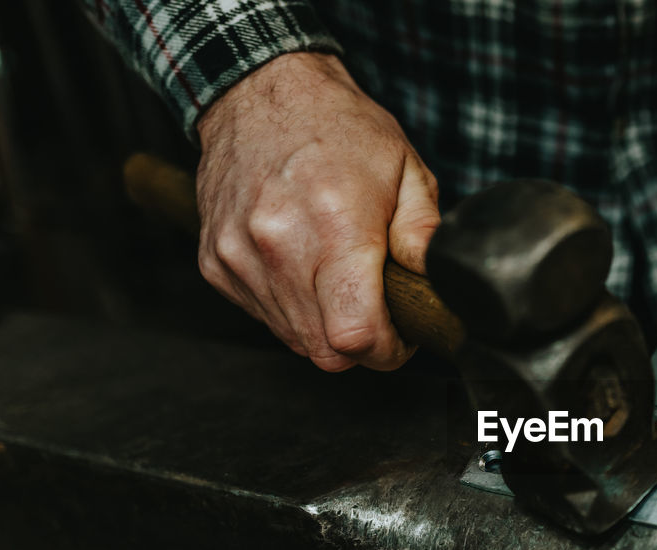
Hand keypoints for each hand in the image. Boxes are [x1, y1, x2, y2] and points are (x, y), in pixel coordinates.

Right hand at [195, 52, 438, 370]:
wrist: (260, 91)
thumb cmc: (338, 128)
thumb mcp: (407, 171)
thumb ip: (425, 236)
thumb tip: (439, 286)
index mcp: (336, 228)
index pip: (356, 336)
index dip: (388, 351)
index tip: (401, 335)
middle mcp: (279, 247)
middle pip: (326, 351)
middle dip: (361, 346)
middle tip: (378, 310)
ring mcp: (240, 257)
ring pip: (294, 338)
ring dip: (325, 326)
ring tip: (341, 279)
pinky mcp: (216, 263)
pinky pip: (263, 315)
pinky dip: (290, 308)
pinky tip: (305, 268)